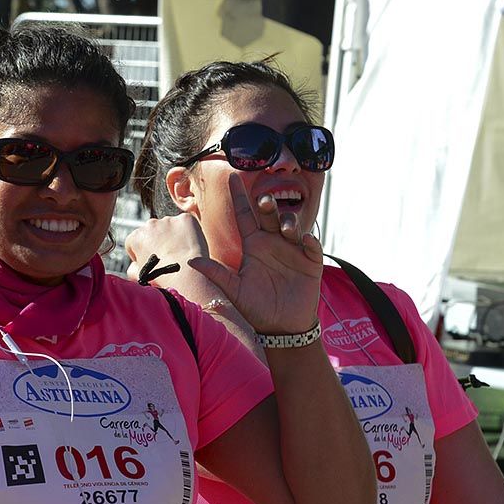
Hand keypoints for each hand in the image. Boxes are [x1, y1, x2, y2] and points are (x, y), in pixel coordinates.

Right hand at [124, 214, 222, 299]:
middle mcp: (150, 224)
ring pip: (170, 226)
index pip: (136, 241)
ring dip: (174, 236)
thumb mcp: (138, 277)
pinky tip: (190, 246)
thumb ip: (132, 267)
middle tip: (169, 258)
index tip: (152, 262)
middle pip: (154, 231)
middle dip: (158, 241)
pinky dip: (189, 232)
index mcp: (135, 237)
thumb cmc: (162, 279)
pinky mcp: (185, 219)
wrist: (186, 275)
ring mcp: (169, 220)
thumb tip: (135, 264)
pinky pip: (186, 224)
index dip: (142, 252)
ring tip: (181, 253)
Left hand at [189, 175, 322, 333]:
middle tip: (264, 201)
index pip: (245, 215)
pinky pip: (312, 246)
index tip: (233, 176)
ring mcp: (293, 250)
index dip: (240, 197)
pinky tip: (306, 241)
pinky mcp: (311, 262)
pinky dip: (310, 241)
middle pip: (270, 215)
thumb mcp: (234, 290)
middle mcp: (273, 242)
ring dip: (289, 223)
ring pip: (291, 226)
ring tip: (285, 229)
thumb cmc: (256, 308)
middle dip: (269, 205)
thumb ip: (216, 274)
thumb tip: (190, 262)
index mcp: (254, 245)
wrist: (282, 327)